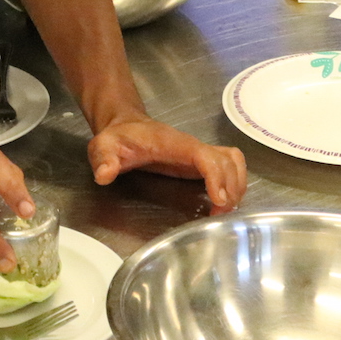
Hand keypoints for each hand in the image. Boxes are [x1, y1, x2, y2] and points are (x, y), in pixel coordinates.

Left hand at [89, 114, 247, 211]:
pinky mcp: (200, 161)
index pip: (205, 155)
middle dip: (231, 187)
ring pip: (233, 162)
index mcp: (174, 143)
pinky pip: (228, 166)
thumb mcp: (104, 147)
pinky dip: (234, 182)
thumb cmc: (117, 137)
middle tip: (219, 213)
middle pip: (227, 160)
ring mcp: (198, 153)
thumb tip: (105, 174)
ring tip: (224, 210)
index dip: (217, 177)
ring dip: (237, 185)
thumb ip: (104, 159)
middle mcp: (192, 146)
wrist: (125, 126)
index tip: (218, 200)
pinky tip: (223, 202)